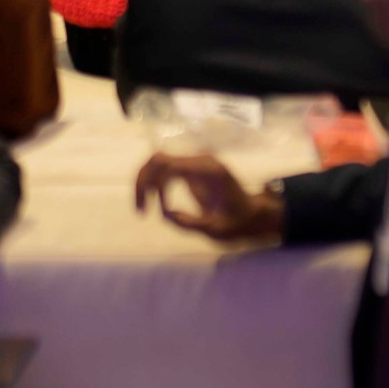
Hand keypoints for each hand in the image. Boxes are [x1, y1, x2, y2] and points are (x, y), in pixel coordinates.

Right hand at [135, 152, 283, 241]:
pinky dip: (152, 184)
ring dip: (144, 183)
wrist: (249, 214)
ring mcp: (195, 162)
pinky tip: (153, 204)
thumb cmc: (235, 222)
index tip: (156, 209)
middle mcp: (200, 160)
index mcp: (209, 169)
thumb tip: (164, 212)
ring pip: (157, 162)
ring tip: (141, 209)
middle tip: (140, 210)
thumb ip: (189, 222)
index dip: (155, 185)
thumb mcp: (214, 229)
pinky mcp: (190, 169)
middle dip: (143, 182)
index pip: (170, 165)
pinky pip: (163, 170)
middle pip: (158, 159)